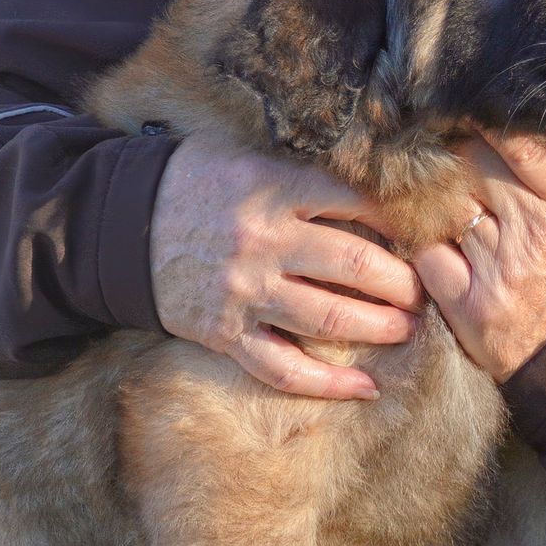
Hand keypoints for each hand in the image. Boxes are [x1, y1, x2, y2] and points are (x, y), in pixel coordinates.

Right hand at [149, 135, 420, 398]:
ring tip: (412, 327)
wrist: (116, 225)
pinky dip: (328, 384)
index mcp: (272, 189)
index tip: (430, 229)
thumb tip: (374, 184)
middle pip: (356, 266)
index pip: (356, 202)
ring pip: (330, 319)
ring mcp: (244, 293)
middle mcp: (263, 242)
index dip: (401, 218)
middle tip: (429, 289)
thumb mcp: (246, 157)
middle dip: (404, 281)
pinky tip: (365, 388)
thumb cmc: (193, 182)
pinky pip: (283, 368)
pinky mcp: (224, 333)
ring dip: (381, 328)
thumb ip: (303, 172)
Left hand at [414, 132, 545, 381]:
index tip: (470, 103)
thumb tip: (530, 127)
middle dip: (453, 149)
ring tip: (421, 177)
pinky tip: (420, 227)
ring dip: (429, 189)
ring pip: (443, 204)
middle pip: (472, 166)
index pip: (526, 148)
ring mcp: (496, 269)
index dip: (491, 120)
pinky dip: (418, 235)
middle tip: (437, 138)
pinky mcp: (466, 304)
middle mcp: (533, 234)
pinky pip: (425, 252)